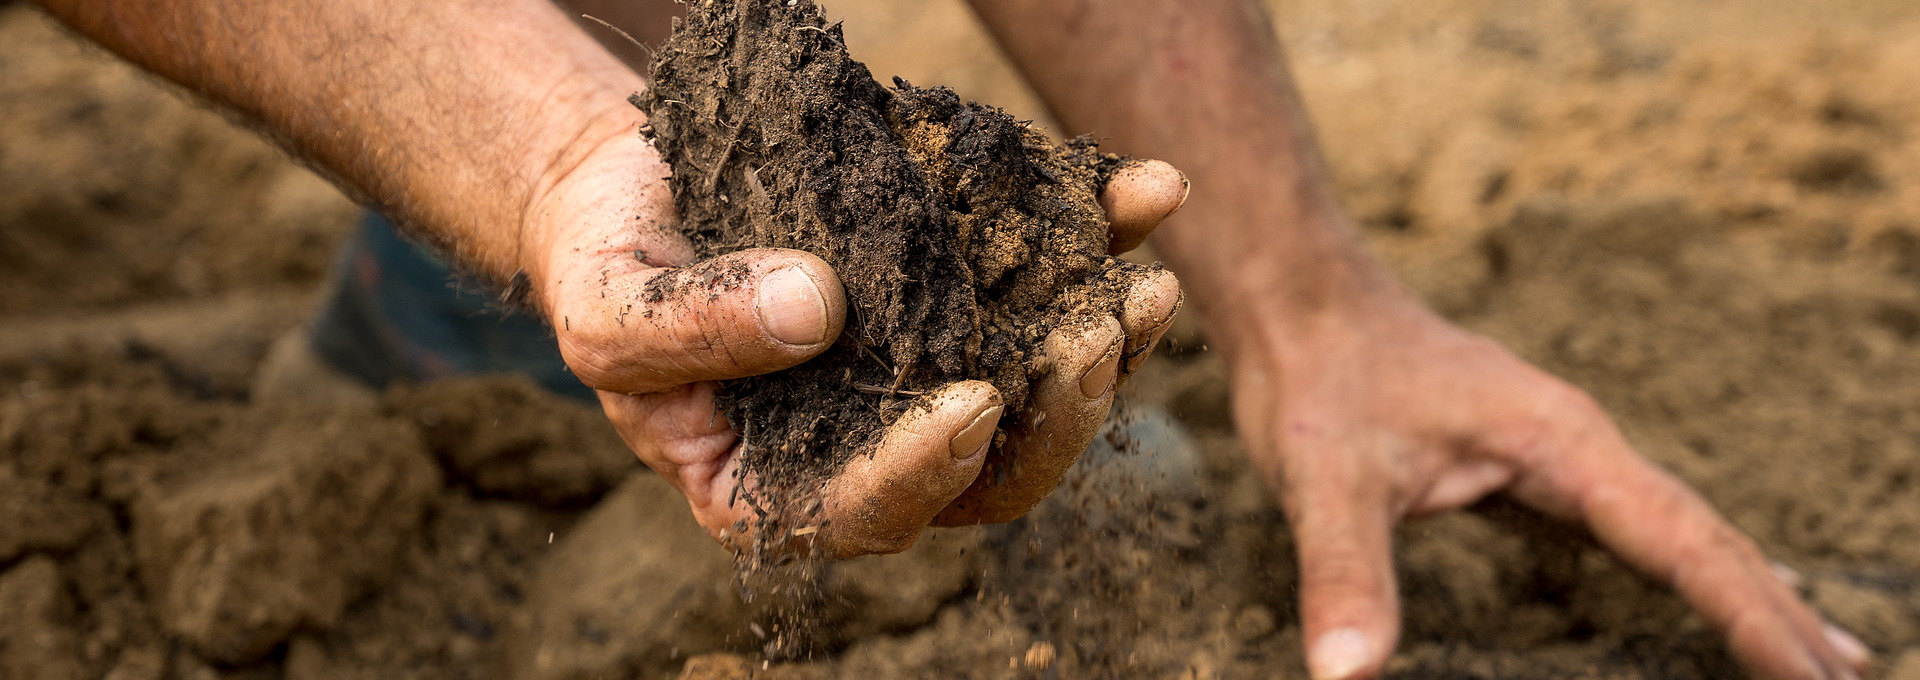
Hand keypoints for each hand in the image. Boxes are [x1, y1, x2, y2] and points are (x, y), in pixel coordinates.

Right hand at [521, 116, 1187, 557]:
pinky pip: (1047, 285)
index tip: (968, 406)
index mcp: (781, 490)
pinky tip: (1145, 193)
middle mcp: (874, 446)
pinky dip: (1101, 239)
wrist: (638, 191)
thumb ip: (692, 327)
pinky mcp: (965, 298)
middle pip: (989, 473)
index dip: (923, 473)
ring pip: (1042, 392)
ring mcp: (929, 372)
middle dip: (1056, 417)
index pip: (869, 513)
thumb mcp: (610, 308)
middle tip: (1096, 343)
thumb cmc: (608, 267)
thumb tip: (814, 311)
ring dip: (1108, 344)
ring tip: (1147, 283)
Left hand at [1223, 289, 1871, 679]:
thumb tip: (1346, 673)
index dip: (1751, 612)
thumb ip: (1346, 573)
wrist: (1297, 302)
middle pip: (1704, 535)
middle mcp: (1576, 445)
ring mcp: (1556, 451)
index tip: (1814, 675)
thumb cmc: (1317, 378)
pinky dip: (1681, 567)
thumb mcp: (1324, 478)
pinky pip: (1629, 526)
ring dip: (1746, 587)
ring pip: (1675, 529)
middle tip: (1853, 678)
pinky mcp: (1525, 462)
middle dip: (1778, 608)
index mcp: (1561, 443)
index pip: (1682, 541)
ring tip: (1819, 650)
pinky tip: (1700, 588)